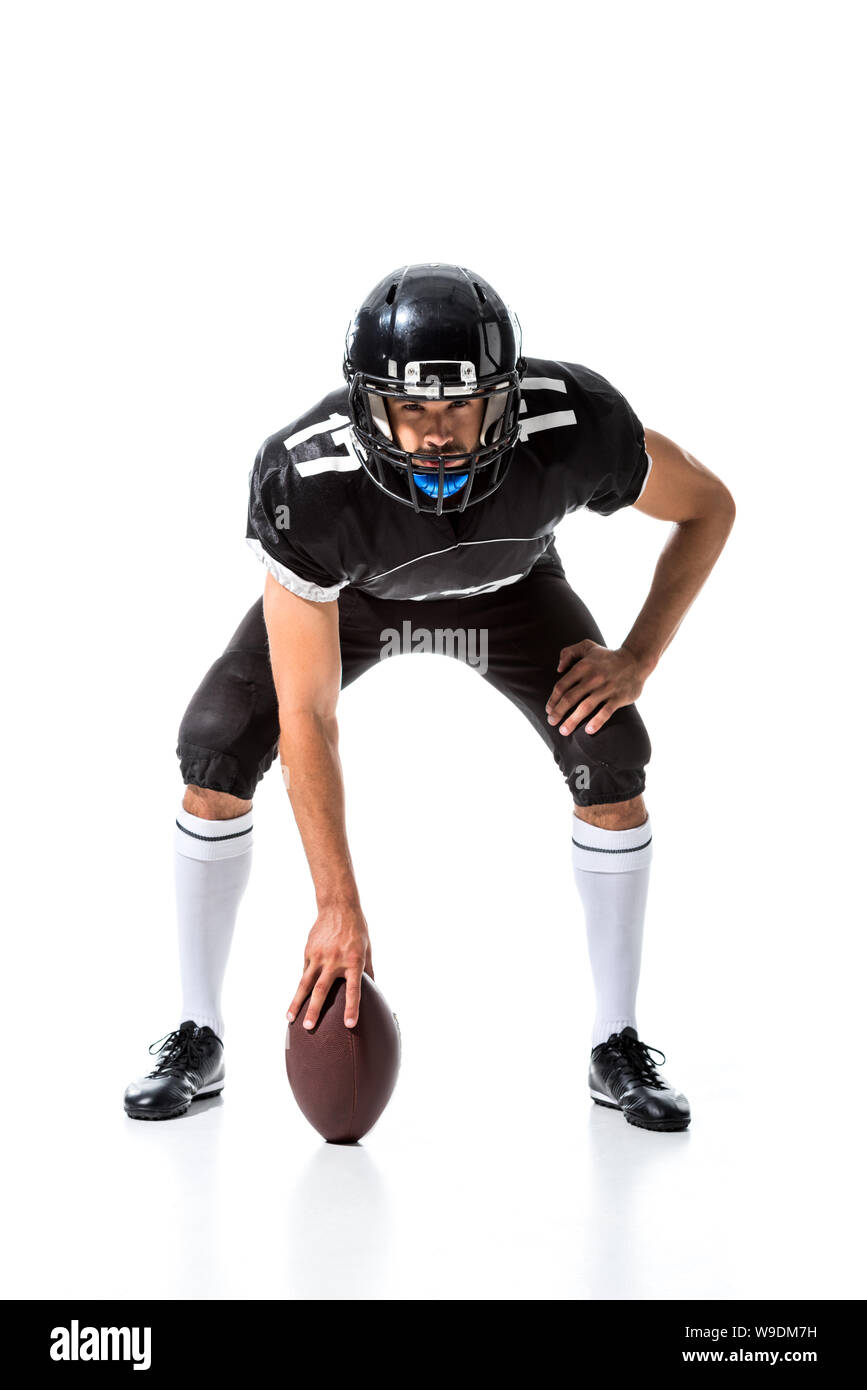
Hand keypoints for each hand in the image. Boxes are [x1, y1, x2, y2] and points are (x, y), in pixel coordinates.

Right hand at [286, 901, 373, 1029]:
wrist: (338, 907)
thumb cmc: (357, 930)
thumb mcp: (367, 949)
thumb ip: (368, 970)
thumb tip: (373, 990)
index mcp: (354, 961)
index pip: (354, 989)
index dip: (352, 1007)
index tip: (350, 1024)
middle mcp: (335, 961)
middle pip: (321, 989)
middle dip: (314, 1010)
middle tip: (308, 1028)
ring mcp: (319, 956)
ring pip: (305, 983)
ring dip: (297, 1002)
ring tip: (290, 1019)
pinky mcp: (309, 952)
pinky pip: (305, 972)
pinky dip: (301, 987)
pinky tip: (296, 1000)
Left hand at [546, 640, 647, 735]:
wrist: (636, 660)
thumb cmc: (607, 657)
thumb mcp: (587, 647)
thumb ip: (568, 652)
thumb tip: (558, 669)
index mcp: (583, 667)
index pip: (562, 686)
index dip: (553, 700)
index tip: (549, 710)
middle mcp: (593, 678)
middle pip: (570, 698)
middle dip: (558, 712)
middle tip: (552, 722)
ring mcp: (606, 689)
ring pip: (585, 707)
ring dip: (572, 720)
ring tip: (564, 731)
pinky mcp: (619, 698)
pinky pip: (606, 712)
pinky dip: (597, 721)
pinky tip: (588, 731)